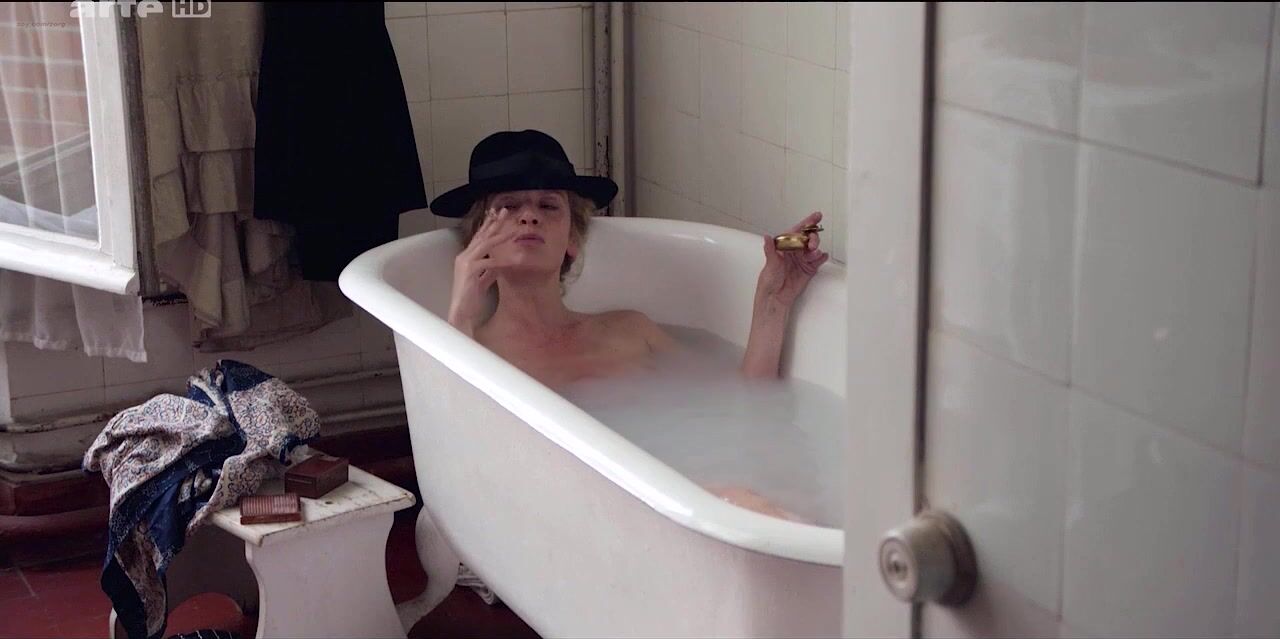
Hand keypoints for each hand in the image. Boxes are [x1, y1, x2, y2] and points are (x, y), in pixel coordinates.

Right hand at [447, 207, 517, 334]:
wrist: (461, 313)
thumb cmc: (471, 299)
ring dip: (501, 235)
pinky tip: (516, 258)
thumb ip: (491, 271)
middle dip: (494, 222)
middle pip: (482, 236)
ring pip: (486, 244)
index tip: (497, 215)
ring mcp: (466, 263)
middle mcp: (464, 257)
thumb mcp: (483, 280)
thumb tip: (502, 264)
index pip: (479, 238)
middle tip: (505, 211)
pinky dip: (503, 260)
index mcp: (466, 258)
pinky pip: (490, 262)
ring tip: (515, 230)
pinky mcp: (470, 271)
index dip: (488, 226)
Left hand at [757, 211, 829, 307]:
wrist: (776, 297)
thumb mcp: (770, 263)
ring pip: (814, 249)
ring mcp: (802, 259)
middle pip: (808, 238)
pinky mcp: (808, 269)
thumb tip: (766, 237)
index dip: (807, 222)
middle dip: (813, 239)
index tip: (816, 216)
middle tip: (812, 245)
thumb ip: (770, 250)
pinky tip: (822, 257)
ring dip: (816, 250)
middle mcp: (794, 251)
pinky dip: (821, 258)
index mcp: (785, 245)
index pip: (797, 231)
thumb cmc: (769, 280)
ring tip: (813, 255)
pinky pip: (818, 261)